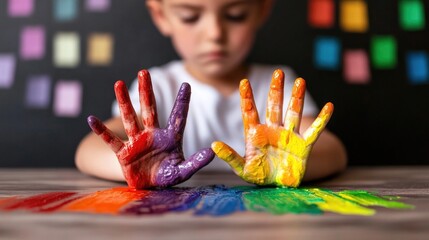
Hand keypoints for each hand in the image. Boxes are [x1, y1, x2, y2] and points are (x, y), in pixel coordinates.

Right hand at [87, 70, 213, 188]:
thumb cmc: (167, 175)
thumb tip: (211, 151)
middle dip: (147, 91)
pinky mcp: (124, 153)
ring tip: (119, 83)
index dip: (182, 101)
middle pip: (150, 109)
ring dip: (124, 101)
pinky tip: (91, 119)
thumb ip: (196, 162)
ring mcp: (137, 141)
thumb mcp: (183, 171)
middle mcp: (152, 134)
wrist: (148, 186)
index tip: (187, 85)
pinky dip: (101, 131)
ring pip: (129, 118)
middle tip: (144, 71)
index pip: (177, 117)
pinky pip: (111, 140)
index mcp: (170, 137)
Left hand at [211, 69, 332, 186]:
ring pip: (293, 113)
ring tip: (300, 81)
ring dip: (296, 98)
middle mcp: (273, 130)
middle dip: (275, 90)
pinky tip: (330, 106)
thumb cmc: (260, 174)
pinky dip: (323, 120)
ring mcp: (289, 136)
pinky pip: (314, 131)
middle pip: (273, 106)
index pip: (250, 112)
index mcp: (256, 134)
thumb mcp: (242, 168)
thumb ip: (230, 157)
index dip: (247, 97)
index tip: (243, 81)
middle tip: (278, 72)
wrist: (279, 186)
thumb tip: (214, 144)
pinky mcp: (303, 145)